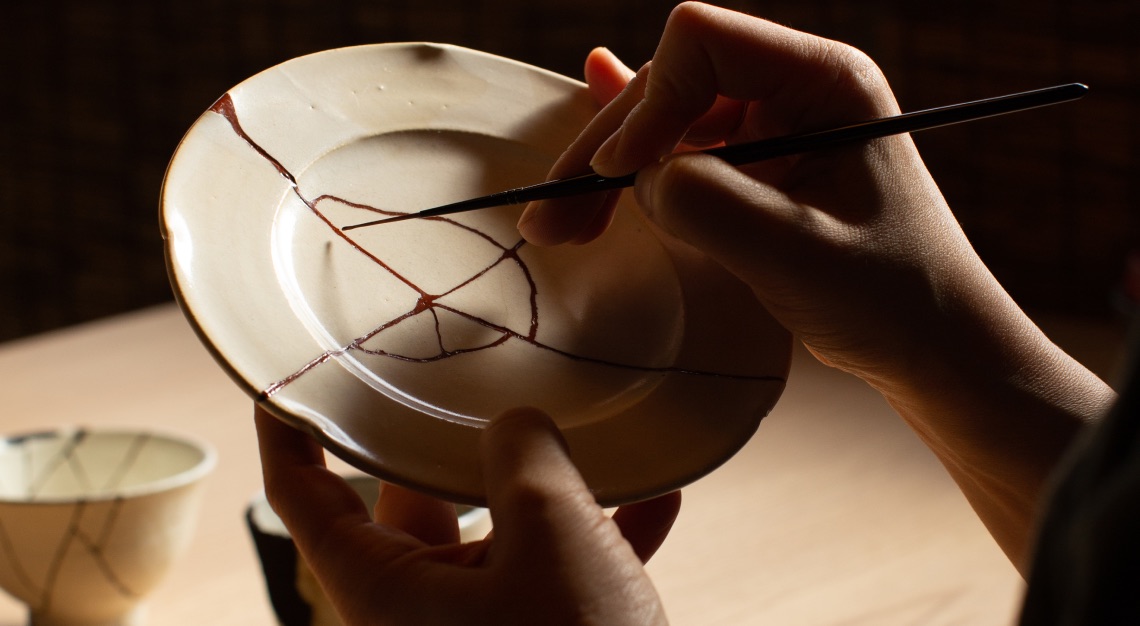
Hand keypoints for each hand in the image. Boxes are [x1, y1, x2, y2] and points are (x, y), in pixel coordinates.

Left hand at [255, 405, 679, 624]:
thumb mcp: (550, 532)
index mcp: (383, 590)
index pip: (303, 496)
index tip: (289, 379)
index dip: (290, 431)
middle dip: (445, 443)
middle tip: (466, 379)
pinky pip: (555, 576)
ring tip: (586, 438)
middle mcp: (417, 613)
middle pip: (410, 506)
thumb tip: (517, 426)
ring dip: (546, 492)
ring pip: (496, 538)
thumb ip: (524, 455)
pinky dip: (597, 538)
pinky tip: (655, 499)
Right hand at [519, 2, 957, 390]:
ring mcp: (774, 127)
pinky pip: (683, 150)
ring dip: (607, 171)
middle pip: (670, 84)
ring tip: (561, 229)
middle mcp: (795, 89)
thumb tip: (637, 175)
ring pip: (665, 124)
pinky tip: (595, 159)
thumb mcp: (795, 253)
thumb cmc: (889, 296)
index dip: (648, 103)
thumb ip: (708, 202)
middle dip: (607, 146)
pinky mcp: (758, 167)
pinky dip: (635, 167)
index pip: (702, 42)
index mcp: (823, 81)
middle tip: (552, 220)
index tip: (620, 178)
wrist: (932, 346)